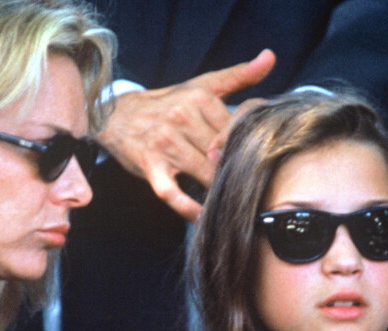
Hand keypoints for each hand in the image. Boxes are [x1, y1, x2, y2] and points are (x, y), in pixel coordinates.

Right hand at [96, 49, 275, 221]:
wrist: (116, 115)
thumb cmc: (167, 103)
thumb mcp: (202, 85)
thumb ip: (238, 75)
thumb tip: (270, 58)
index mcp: (198, 98)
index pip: (236, 129)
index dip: (249, 148)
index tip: (258, 160)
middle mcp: (181, 118)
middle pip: (222, 153)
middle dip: (236, 170)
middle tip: (251, 186)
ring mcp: (164, 144)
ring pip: (203, 172)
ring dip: (218, 189)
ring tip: (232, 200)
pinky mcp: (150, 167)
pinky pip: (172, 193)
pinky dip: (188, 209)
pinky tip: (203, 216)